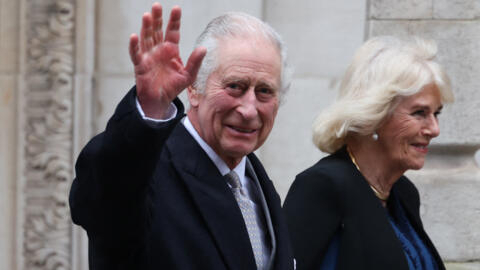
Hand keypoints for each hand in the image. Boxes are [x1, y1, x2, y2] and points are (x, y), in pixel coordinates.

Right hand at [129, 3, 205, 117]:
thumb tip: (203, 49)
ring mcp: (148, 56)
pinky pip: (136, 54)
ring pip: (146, 38)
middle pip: (157, 30)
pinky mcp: (140, 65)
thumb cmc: (174, 86)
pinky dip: (134, 45)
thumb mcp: (189, 75)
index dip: (174, 20)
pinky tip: (134, 36)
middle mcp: (159, 49)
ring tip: (147, 15)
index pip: (173, 31)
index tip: (176, 8)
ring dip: (146, 27)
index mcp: (171, 50)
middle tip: (157, 5)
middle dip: (157, 18)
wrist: (161, 100)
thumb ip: (195, 62)